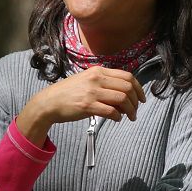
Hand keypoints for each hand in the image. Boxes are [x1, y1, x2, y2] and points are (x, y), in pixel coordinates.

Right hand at [15, 66, 145, 143]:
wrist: (49, 102)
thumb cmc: (69, 93)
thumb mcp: (87, 80)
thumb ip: (105, 83)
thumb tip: (124, 96)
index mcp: (99, 71)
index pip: (127, 76)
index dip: (138, 88)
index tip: (141, 98)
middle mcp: (97, 79)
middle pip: (127, 87)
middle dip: (136, 101)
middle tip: (136, 110)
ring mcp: (92, 92)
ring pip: (122, 99)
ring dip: (130, 110)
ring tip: (130, 117)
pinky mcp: (87, 105)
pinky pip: (111, 111)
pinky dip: (118, 116)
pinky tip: (116, 119)